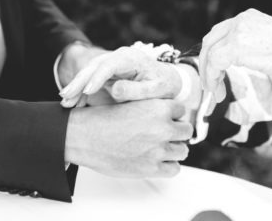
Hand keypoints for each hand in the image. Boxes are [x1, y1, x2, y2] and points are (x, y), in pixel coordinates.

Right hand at [59, 45, 180, 107]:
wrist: (167, 81)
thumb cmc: (164, 85)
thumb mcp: (156, 90)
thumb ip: (137, 90)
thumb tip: (114, 90)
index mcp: (130, 58)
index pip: (109, 64)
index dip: (97, 77)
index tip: (88, 91)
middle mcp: (117, 57)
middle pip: (94, 67)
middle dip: (79, 82)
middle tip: (66, 97)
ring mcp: (110, 64)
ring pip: (88, 73)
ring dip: (76, 87)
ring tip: (65, 103)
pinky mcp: (106, 74)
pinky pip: (90, 82)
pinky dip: (80, 93)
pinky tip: (72, 105)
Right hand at [65, 99, 192, 176]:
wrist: (85, 136)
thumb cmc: (103, 118)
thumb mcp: (131, 102)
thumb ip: (151, 107)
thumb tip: (166, 112)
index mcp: (158, 107)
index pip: (180, 110)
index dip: (172, 115)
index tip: (165, 119)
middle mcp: (163, 128)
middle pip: (186, 130)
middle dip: (176, 131)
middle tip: (164, 134)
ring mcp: (158, 149)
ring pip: (182, 150)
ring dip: (173, 149)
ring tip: (159, 148)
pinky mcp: (152, 168)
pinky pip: (174, 168)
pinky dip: (168, 165)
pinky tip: (157, 160)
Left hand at [199, 8, 271, 100]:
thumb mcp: (270, 40)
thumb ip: (253, 44)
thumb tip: (244, 58)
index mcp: (248, 17)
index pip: (221, 31)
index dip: (213, 51)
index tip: (215, 69)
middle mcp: (240, 20)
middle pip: (211, 40)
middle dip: (206, 62)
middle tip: (209, 83)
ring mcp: (236, 32)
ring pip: (209, 53)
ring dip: (209, 75)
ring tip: (215, 92)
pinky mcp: (235, 46)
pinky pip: (213, 63)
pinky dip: (212, 78)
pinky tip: (218, 91)